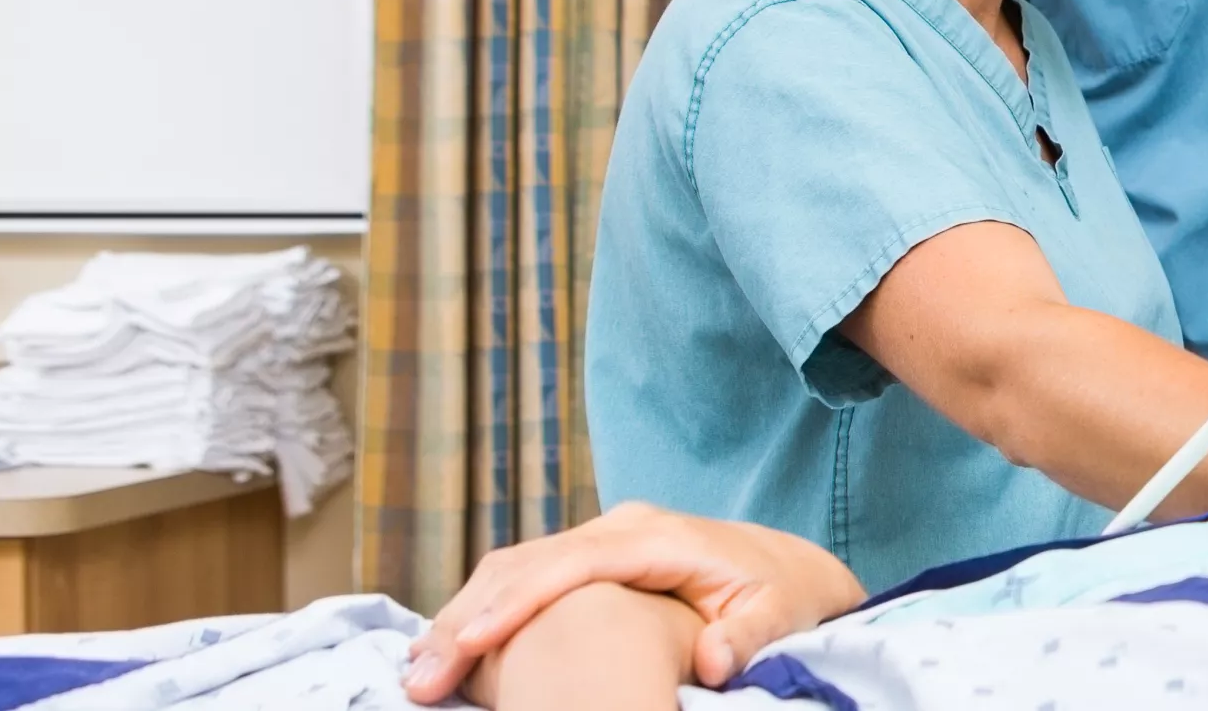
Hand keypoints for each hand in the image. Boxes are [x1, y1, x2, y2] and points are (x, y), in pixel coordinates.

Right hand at [402, 501, 864, 701]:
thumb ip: (751, 634)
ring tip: (418, 674)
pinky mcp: (590, 560)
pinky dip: (479, 613)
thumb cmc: (784, 594)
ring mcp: (602, 540)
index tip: (471, 642)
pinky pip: (522, 579)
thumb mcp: (781, 614)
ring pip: (512, 570)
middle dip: (467, 618)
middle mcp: (622, 528)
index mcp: (660, 538)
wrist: (789, 569)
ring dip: (461, 619)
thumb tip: (714, 658)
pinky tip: (445, 656)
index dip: (518, 601)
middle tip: (420, 678)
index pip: (573, 563)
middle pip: (525, 564)